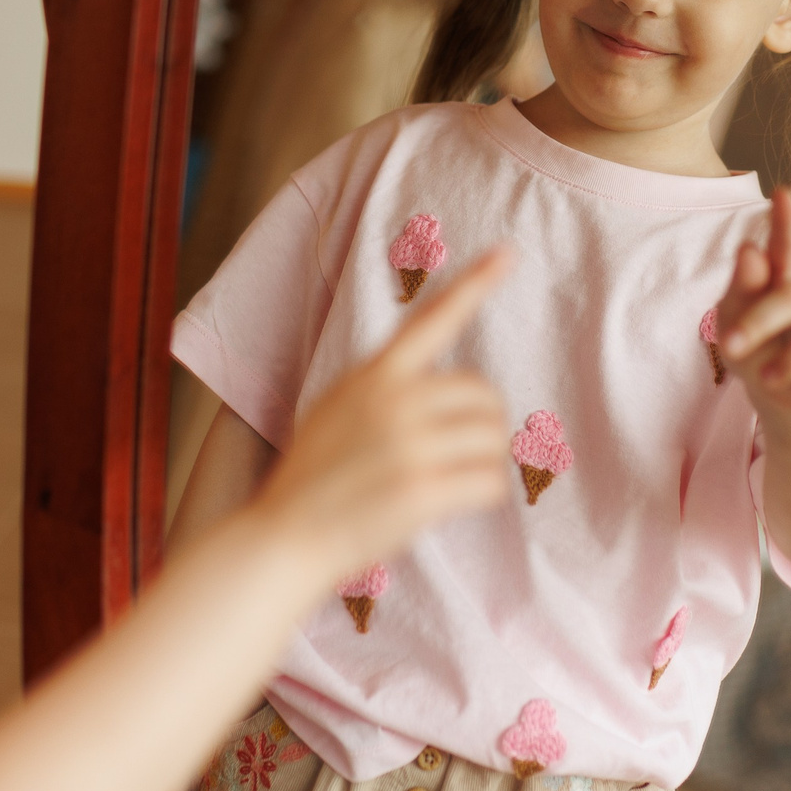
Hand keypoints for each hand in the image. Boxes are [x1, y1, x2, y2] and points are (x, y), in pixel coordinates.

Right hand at [250, 247, 512, 577]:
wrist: (282, 537)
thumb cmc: (312, 478)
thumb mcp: (337, 408)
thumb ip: (383, 389)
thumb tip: (442, 391)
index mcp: (373, 373)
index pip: (432, 319)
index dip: (474, 284)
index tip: (508, 253)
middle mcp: (394, 399)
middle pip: (484, 394)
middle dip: (481, 426)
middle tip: (452, 454)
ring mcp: (408, 443)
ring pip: (493, 439)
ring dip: (481, 463)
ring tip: (444, 480)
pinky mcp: (421, 489)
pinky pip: (488, 483)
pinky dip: (480, 495)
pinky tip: (448, 504)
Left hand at [714, 190, 790, 419]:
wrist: (779, 400)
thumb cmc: (754, 350)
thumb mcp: (733, 323)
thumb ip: (741, 290)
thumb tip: (749, 250)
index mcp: (785, 274)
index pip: (788, 241)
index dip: (787, 219)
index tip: (781, 193)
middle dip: (764, 319)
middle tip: (731, 345)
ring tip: (766, 379)